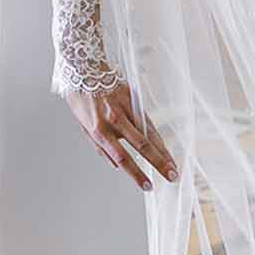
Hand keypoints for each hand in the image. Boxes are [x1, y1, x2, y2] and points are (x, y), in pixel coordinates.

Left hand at [67, 77, 179, 192]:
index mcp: (100, 130)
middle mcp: (115, 120)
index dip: (136, 173)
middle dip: (159, 163)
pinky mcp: (133, 97)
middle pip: (142, 145)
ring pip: (150, 133)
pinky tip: (164, 146)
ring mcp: (126, 108)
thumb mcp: (83, 126)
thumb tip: (115, 164)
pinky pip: (147, 120)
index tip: (148, 186)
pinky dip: (156, 135)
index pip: (122, 157)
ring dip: (163, 151)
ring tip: (173, 165)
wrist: (83, 68)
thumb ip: (100, 147)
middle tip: (172, 176)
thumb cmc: (81, 99)